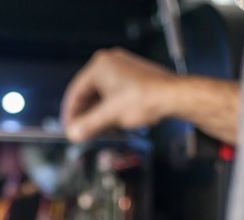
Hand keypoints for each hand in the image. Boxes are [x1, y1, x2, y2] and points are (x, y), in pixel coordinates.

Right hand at [62, 47, 178, 141]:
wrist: (174, 96)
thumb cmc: (147, 98)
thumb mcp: (110, 116)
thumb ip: (88, 126)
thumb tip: (74, 133)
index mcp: (100, 66)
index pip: (75, 92)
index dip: (70, 114)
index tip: (69, 127)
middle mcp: (110, 63)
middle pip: (88, 94)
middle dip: (86, 115)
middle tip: (82, 131)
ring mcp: (123, 69)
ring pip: (102, 95)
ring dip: (98, 114)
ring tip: (98, 130)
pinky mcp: (133, 78)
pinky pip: (114, 95)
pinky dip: (110, 110)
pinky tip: (113, 123)